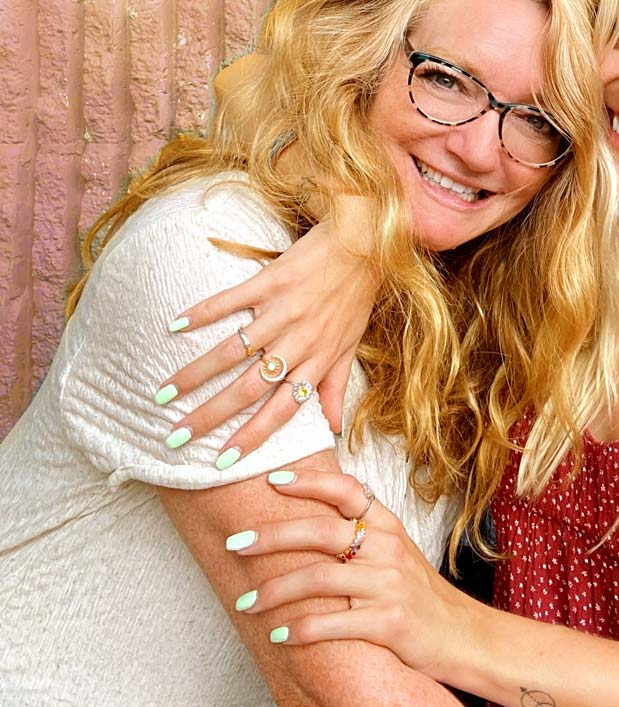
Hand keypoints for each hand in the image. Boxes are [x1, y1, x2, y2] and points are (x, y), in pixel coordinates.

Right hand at [157, 203, 379, 464]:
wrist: (365, 244)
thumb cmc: (355, 297)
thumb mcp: (350, 346)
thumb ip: (336, 387)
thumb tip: (334, 430)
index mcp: (317, 361)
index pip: (281, 411)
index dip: (251, 437)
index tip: (221, 462)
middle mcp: (297, 342)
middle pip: (247, 389)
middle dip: (210, 417)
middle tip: (176, 437)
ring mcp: (282, 312)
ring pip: (232, 352)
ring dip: (196, 374)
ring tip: (164, 394)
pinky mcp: (270, 282)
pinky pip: (230, 301)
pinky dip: (201, 314)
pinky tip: (173, 327)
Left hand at [228, 470, 469, 680]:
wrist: (464, 636)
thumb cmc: (420, 594)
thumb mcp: (396, 552)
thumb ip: (361, 533)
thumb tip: (306, 516)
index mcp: (388, 526)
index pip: (346, 490)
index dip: (308, 482)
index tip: (270, 480)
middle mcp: (389, 548)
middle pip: (321, 531)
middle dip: (271, 536)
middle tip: (236, 544)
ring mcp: (390, 584)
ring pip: (320, 578)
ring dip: (275, 590)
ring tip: (246, 601)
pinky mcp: (390, 622)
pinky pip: (335, 624)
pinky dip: (302, 630)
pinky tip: (280, 636)